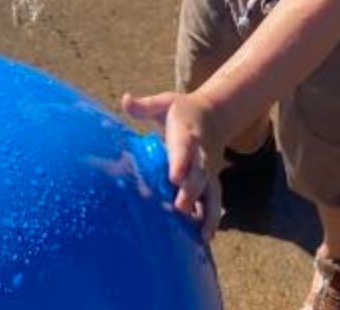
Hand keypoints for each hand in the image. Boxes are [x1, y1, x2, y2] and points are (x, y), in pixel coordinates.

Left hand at [121, 90, 223, 240]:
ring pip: (211, 192)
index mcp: (188, 133)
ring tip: (202, 235)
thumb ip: (144, 106)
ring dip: (207, 212)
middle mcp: (202, 155)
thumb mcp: (164, 102)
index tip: (174, 176)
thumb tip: (125, 99)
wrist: (214, 115)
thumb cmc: (180, 110)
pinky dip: (211, 219)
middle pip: (199, 174)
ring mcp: (209, 171)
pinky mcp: (211, 183)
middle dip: (191, 192)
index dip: (181, 161)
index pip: (185, 147)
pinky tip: (204, 239)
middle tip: (181, 209)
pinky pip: (213, 202)